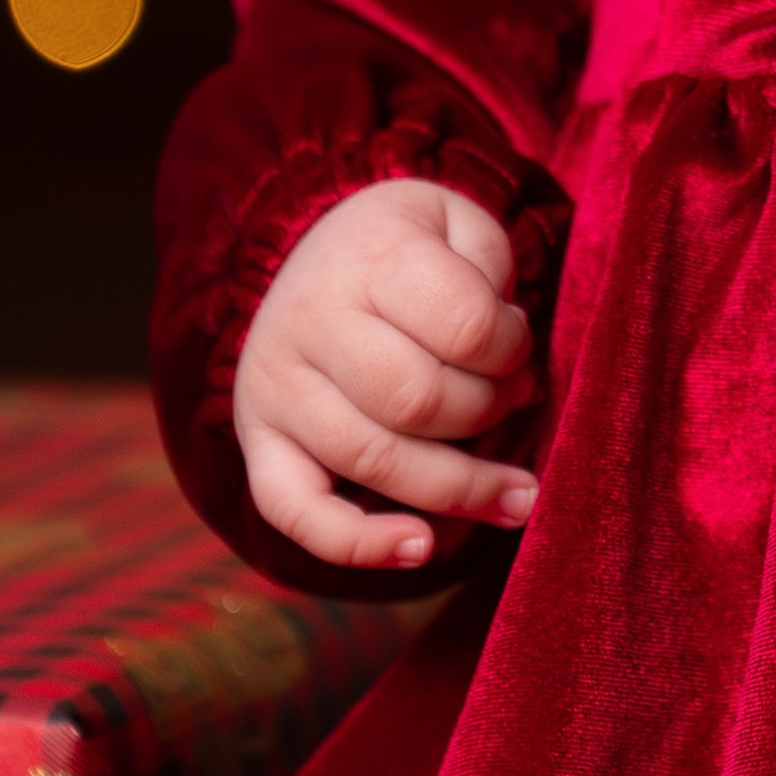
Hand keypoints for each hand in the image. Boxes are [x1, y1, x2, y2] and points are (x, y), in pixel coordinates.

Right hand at [232, 178, 542, 573]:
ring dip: (458, 487)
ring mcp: (276, 386)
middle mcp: (310, 320)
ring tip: (515, 494)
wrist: (318, 247)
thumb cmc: (411, 247)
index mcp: (372, 255)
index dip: (512, 349)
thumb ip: (494, 286)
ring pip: (374, 461)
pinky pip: (293, 510)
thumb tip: (516, 384)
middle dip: (487, 414)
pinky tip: (420, 549)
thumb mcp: (461, 226)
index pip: (465, 325)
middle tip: (511, 399)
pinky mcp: (258, 439)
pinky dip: (357, 543)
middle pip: (419, 401)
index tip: (517, 345)